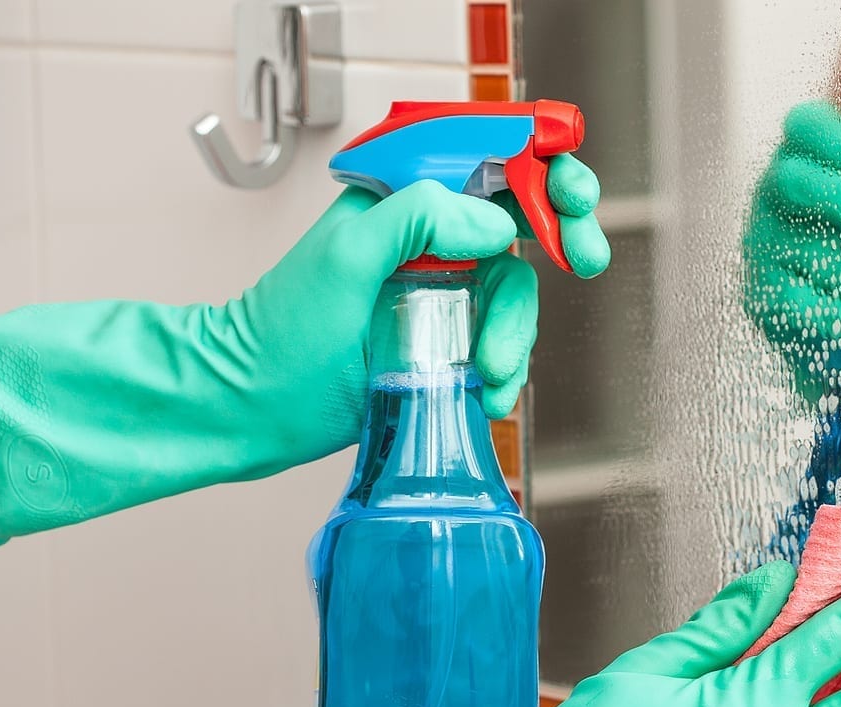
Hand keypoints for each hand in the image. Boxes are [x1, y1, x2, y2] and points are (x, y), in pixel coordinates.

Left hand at [0, 157, 607, 544]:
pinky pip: (502, 350)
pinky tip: (484, 394)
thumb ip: (420, 219)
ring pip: (517, 298)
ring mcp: (444, 296)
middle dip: (564, 237)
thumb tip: (497, 223)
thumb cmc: (282, 330)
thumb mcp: (347, 255)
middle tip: (584, 259)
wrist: (256, 408)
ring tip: (489, 372)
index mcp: (407, 203)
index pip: (489, 165)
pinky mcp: (448, 348)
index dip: (543, 173)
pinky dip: (505, 374)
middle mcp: (432, 243)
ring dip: (518, 335)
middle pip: (524, 224)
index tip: (571, 200)